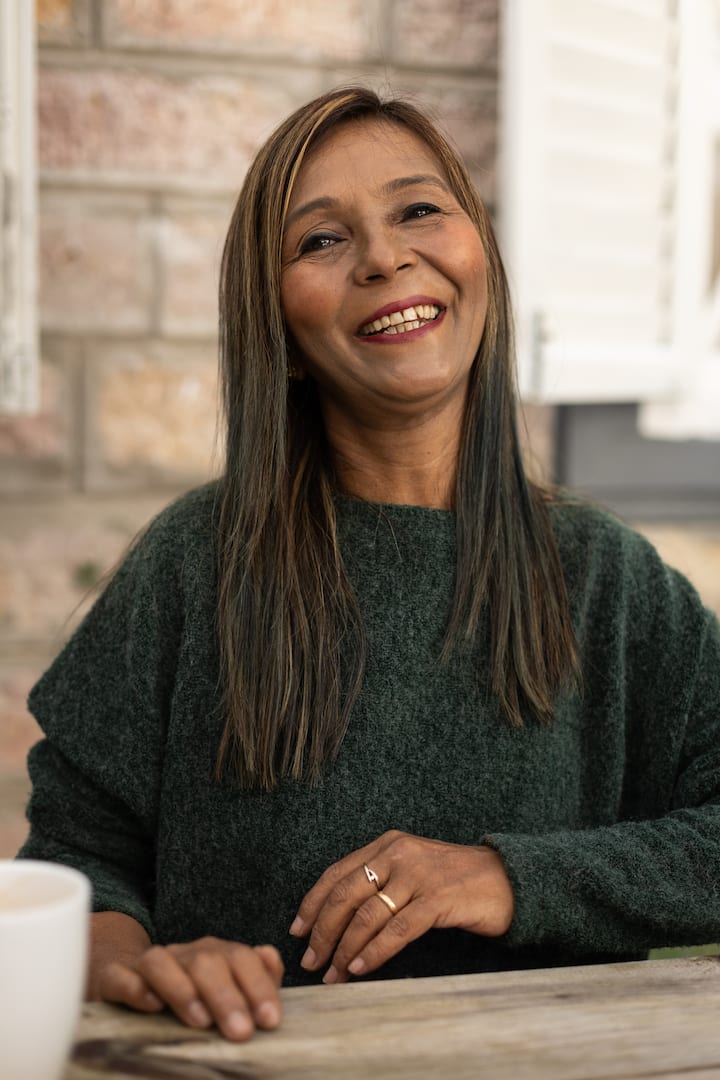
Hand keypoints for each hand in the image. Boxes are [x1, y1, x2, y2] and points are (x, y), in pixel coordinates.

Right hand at [89, 913, 283, 1040]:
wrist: (125, 974)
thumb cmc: (185, 989)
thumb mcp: (223, 985)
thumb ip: (254, 976)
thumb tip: (271, 959)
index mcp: (214, 954)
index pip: (240, 958)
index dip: (258, 986)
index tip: (270, 1020)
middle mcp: (183, 954)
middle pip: (207, 961)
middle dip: (227, 995)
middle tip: (241, 1032)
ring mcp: (147, 964)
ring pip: (163, 962)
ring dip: (184, 990)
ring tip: (201, 1022)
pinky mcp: (114, 977)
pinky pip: (121, 976)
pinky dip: (135, 988)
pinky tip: (151, 1004)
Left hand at [289, 831, 513, 983]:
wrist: (506, 879)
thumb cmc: (454, 881)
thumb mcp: (412, 870)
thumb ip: (381, 883)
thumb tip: (340, 919)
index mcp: (387, 845)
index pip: (337, 873)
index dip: (313, 903)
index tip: (297, 930)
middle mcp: (397, 854)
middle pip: (345, 895)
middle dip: (322, 932)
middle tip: (310, 961)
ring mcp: (417, 875)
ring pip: (366, 915)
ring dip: (344, 950)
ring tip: (333, 975)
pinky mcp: (437, 899)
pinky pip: (396, 930)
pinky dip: (374, 952)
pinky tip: (361, 968)